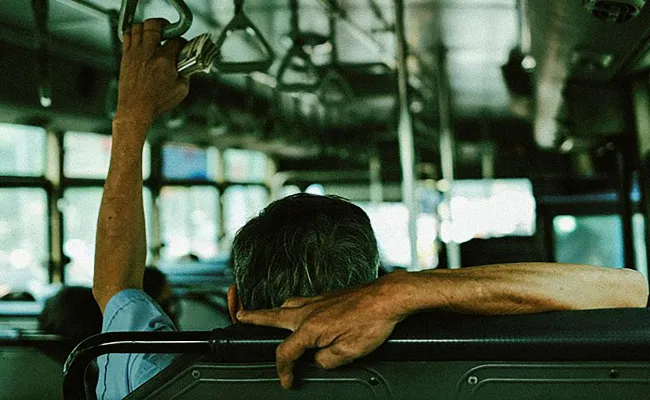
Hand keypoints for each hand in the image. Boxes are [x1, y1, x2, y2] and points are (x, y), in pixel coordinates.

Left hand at [115, 18, 188, 132]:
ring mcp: (135, 53)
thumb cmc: (157, 102)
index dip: (182, 41)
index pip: (176, 40)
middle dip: (164, 25)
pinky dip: (134, 32)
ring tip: (153, 32)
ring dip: (148, 27)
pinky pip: (128, 35)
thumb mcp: (181, 90)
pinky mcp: (126, 57)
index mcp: (164, 60)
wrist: (136, 109)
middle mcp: (148, 53)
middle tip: (167, 29)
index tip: (182, 46)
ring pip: (139, 27)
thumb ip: (186, 74)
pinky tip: (140, 38)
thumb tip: (187, 66)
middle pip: (154, 25)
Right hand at [237, 271, 409, 388]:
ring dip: (272, 312)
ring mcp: (317, 300)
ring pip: (286, 305)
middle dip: (252, 318)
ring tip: (263, 316)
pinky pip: (302, 301)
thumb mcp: (349, 352)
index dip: (282, 370)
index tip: (287, 380)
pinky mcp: (327, 295)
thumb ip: (326, 361)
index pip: (285, 352)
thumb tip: (318, 360)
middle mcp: (308, 310)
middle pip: (271, 316)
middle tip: (239, 316)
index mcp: (309, 327)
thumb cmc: (372, 321)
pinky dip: (292, 307)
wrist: (388, 297)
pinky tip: (299, 312)